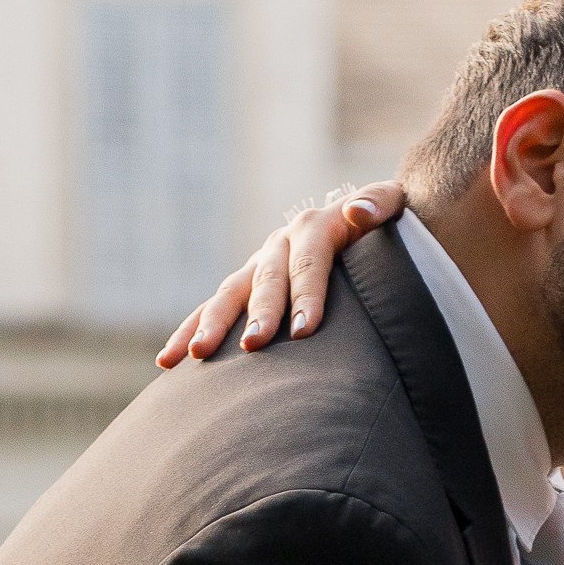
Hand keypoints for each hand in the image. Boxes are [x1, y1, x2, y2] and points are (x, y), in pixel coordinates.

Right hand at [156, 181, 406, 366]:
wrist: (364, 225)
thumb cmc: (387, 227)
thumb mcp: (394, 205)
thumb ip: (381, 203)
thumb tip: (357, 212)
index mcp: (316, 226)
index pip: (310, 262)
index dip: (307, 295)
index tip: (304, 331)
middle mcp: (281, 244)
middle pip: (266, 281)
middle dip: (258, 314)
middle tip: (254, 346)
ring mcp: (258, 265)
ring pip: (229, 295)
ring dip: (210, 324)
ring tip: (196, 355)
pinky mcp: (244, 287)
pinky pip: (212, 310)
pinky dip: (190, 331)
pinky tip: (170, 361)